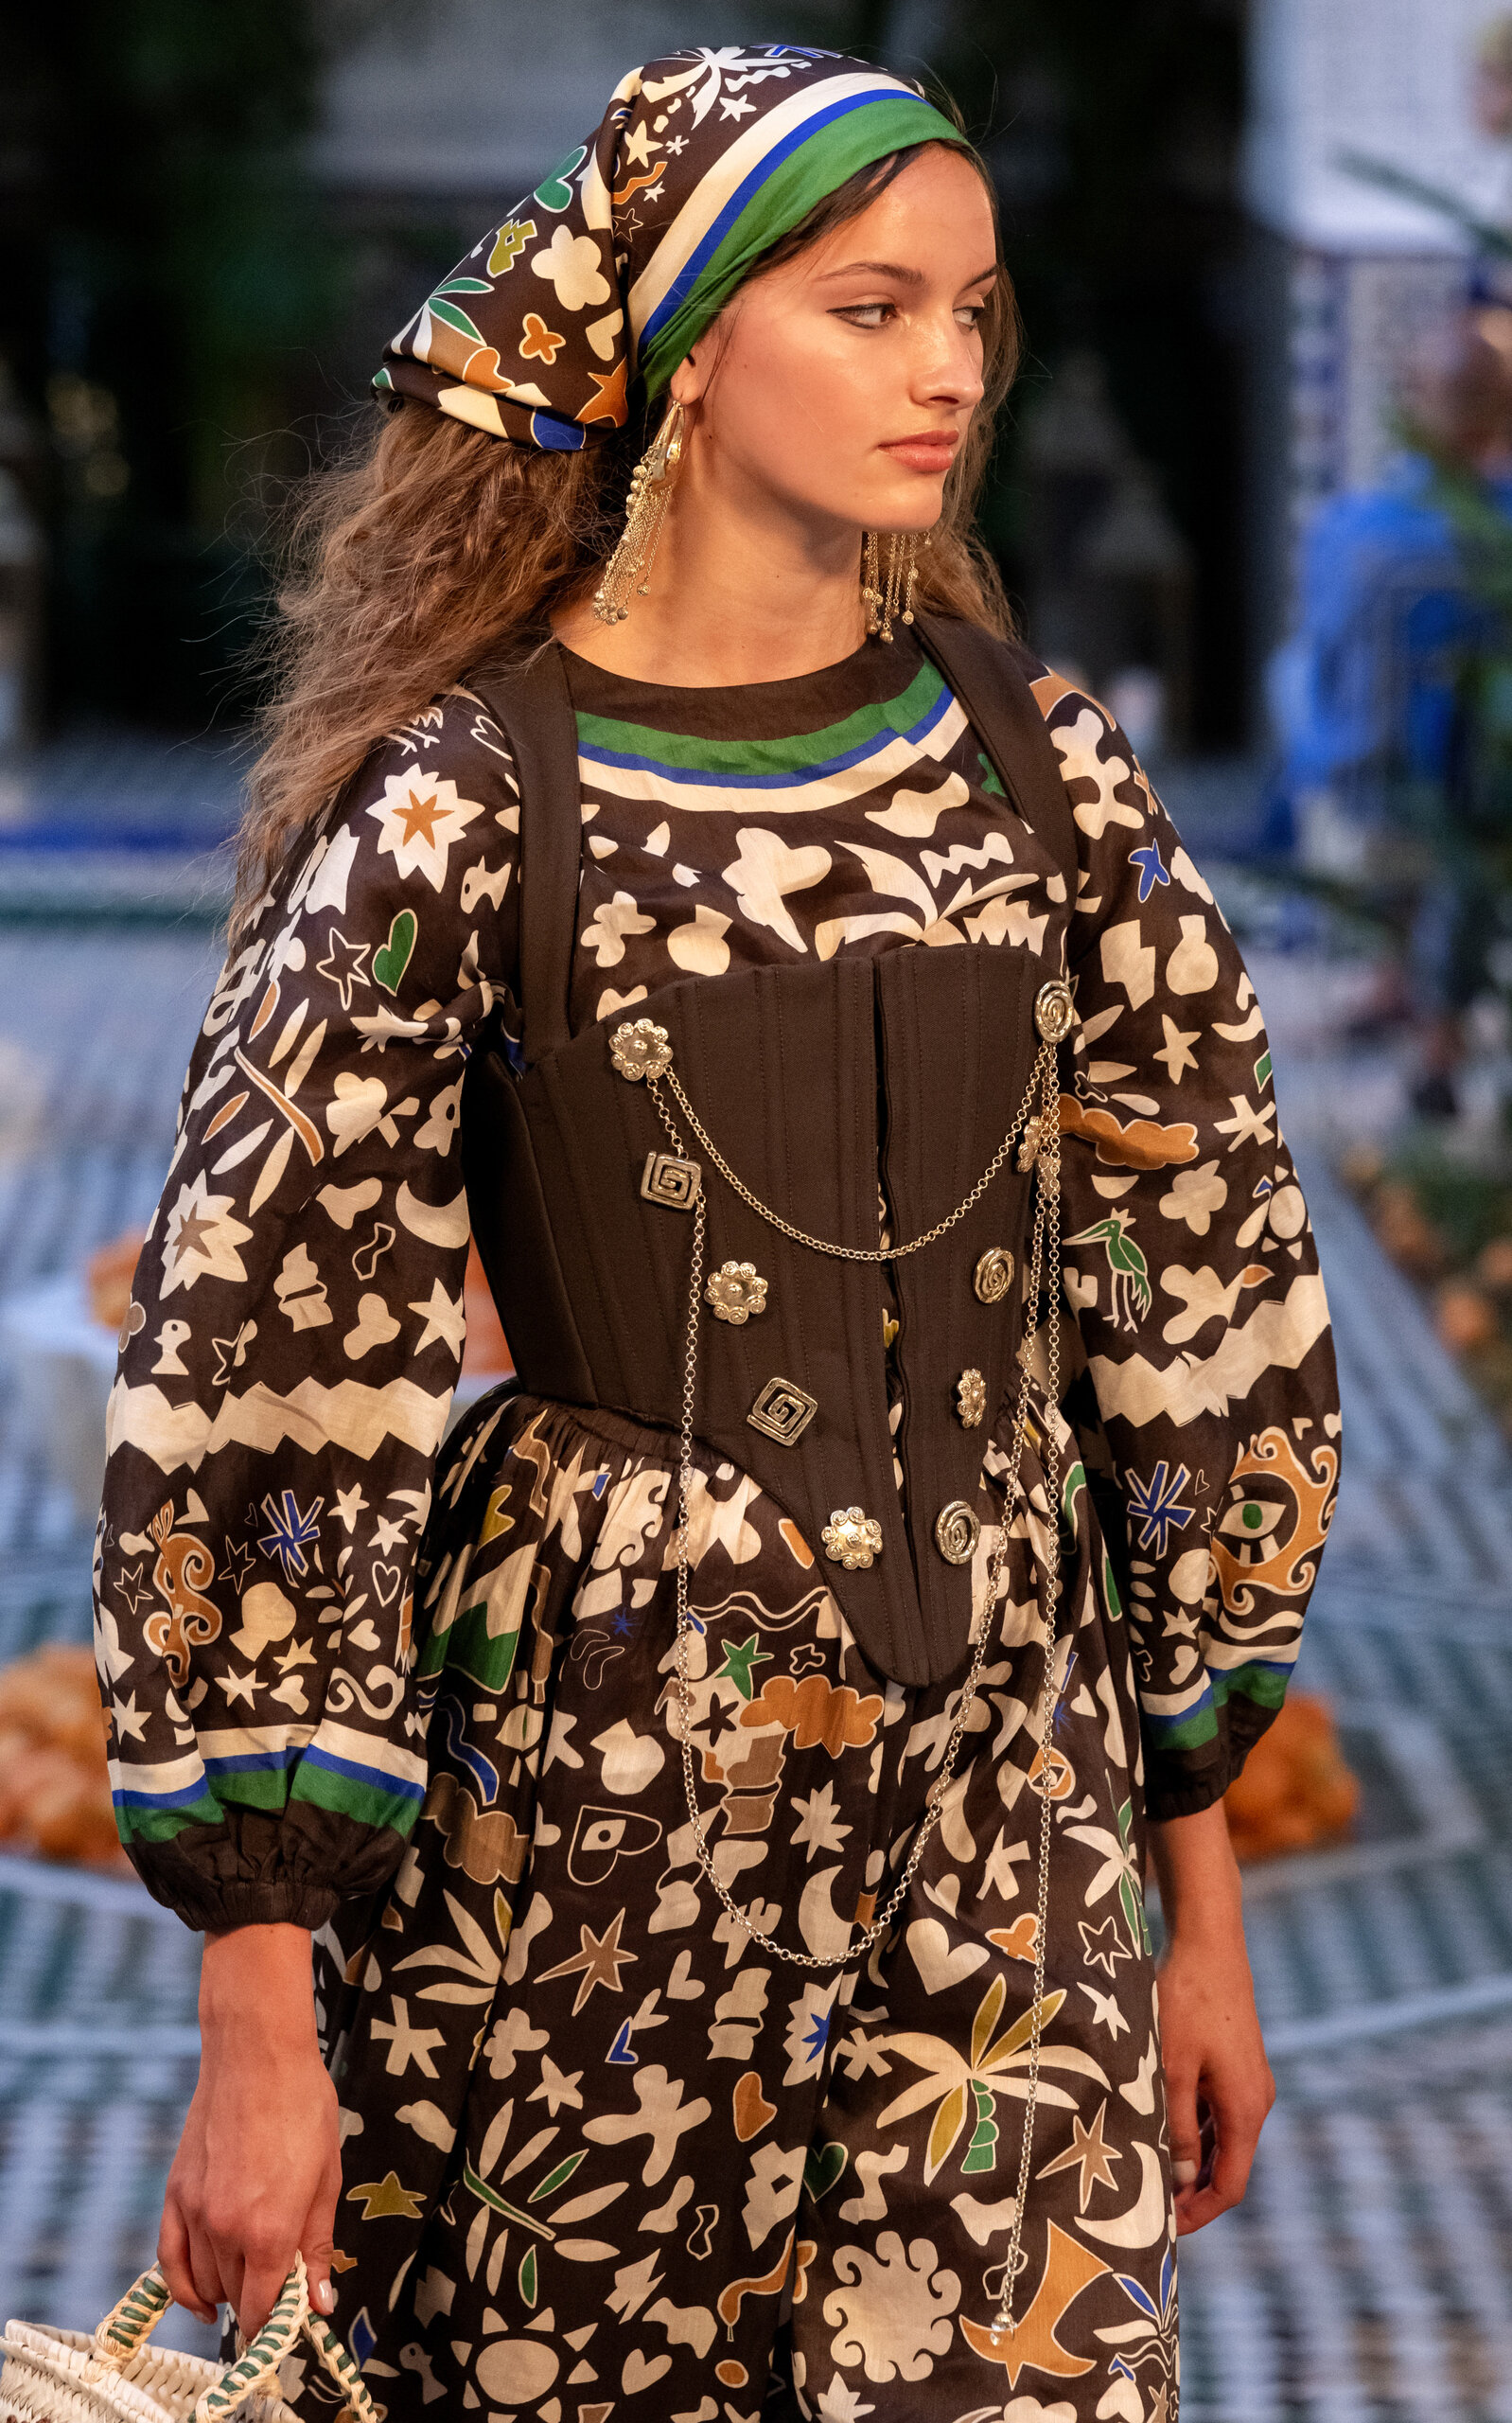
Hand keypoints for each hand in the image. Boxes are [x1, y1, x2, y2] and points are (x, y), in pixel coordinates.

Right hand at [158, 1924, 341, 2337]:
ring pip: (204, 2283)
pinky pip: (170, 2259)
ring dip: (228, 2290)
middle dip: (260, 2300)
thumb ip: (316, 2247)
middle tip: (283, 2282)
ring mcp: (194, 2212)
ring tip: (254, 2272)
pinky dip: (183, 2285)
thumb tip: (318, 2302)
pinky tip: (202, 2296)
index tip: (291, 2319)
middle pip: (235, 2298)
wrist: (257, 2055)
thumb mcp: (326, 2180)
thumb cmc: (302, 2108)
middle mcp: (225, 2230)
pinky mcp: (174, 2194)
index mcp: (268, 2229)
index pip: (261, 2311)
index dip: (276, 2326)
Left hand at [1148, 1801, 1273, 2235]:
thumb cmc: (1187, 2003)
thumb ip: (1176, 2128)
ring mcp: (1248, 2081)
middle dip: (1191, 2192)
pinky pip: (1217, 2112)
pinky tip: (1158, 2128)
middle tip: (1149, 2209)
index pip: (1230, 2184)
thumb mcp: (1172, 2068)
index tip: (1165, 2233)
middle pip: (1227, 2166)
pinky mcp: (1237, 2064)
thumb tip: (1179, 2183)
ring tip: (1146, 2172)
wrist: (1209, 1943)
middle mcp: (1255, 2100)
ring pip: (1220, 2139)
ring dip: (1189, 2160)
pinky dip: (1193, 2130)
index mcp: (1246, 2108)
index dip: (1199, 2214)